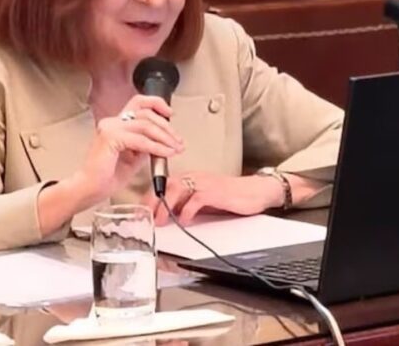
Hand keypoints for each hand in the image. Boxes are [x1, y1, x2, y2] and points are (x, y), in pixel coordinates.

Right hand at [72, 95, 183, 204]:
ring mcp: (110, 128)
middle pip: (146, 113)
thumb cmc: (106, 176)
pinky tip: (165, 153)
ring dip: (165, 137)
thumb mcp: (133, 158)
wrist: (90, 189)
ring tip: (175, 148)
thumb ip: (145, 146)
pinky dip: (157, 147)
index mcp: (116, 124)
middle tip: (178, 141)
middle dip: (167, 128)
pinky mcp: (110, 138)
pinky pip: (141, 140)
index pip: (138, 103)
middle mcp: (112, 122)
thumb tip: (163, 141)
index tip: (170, 114)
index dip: (157, 104)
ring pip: (145, 125)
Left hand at [144, 172, 282, 225]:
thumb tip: (171, 215)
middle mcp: (195, 178)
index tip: (142, 210)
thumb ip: (188, 204)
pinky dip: (187, 210)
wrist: (256, 191)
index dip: (151, 197)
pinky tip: (184, 220)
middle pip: (167, 184)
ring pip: (178, 189)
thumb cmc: (232, 195)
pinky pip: (196, 199)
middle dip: (153, 200)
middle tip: (145, 215)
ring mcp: (205, 183)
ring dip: (166, 206)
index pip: (165, 184)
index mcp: (191, 178)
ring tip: (161, 220)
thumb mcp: (205, 199)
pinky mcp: (215, 192)